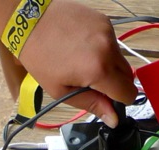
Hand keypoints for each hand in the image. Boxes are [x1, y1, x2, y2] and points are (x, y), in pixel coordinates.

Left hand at [18, 0, 136, 124]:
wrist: (30, 21)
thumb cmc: (40, 55)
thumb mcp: (62, 90)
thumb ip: (92, 105)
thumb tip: (113, 118)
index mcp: (98, 70)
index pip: (128, 94)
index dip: (119, 100)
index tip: (106, 98)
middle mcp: (108, 49)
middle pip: (128, 77)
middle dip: (113, 83)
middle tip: (91, 80)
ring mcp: (107, 32)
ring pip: (121, 59)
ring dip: (108, 65)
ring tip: (84, 60)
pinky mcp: (104, 21)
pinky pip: (112, 43)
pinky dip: (103, 49)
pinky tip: (84, 47)